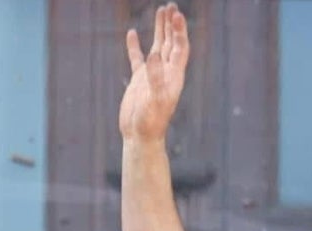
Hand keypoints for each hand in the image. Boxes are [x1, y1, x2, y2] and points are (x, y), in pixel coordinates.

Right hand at [119, 3, 189, 142]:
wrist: (140, 136)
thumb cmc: (150, 122)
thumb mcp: (154, 99)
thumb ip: (155, 77)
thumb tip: (153, 54)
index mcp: (174, 75)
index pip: (179, 47)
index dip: (179, 31)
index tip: (176, 14)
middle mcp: (166, 72)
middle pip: (171, 42)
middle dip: (172, 24)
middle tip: (170, 6)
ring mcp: (152, 75)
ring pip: (157, 46)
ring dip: (159, 29)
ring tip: (160, 10)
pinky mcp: (139, 81)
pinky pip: (137, 59)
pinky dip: (135, 46)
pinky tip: (132, 33)